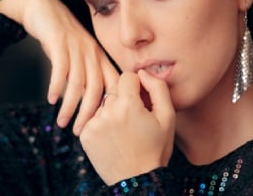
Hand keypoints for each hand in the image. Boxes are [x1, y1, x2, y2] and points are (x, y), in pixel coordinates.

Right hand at [0, 0, 117, 134]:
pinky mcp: (59, 42)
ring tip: (62, 122)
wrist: (42, 8)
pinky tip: (50, 99)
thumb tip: (84, 102)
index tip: (100, 127)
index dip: (108, 108)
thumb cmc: (59, 36)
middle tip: (81, 132)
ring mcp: (76, 47)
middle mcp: (91, 52)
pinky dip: (56, 86)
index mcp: (99, 57)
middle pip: (97, 89)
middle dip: (89, 114)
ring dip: (70, 106)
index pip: (112, 85)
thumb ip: (83, 75)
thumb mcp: (76, 54)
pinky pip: (60, 69)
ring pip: (78, 83)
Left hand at [79, 70, 174, 184]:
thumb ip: (158, 88)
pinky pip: (93, 120)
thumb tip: (142, 72)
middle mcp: (107, 111)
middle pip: (114, 91)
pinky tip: (113, 139)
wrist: (137, 180)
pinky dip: (102, 126)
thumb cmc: (156, 149)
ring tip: (124, 132)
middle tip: (134, 120)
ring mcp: (93, 124)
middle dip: (124, 100)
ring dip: (112, 113)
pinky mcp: (84, 135)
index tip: (142, 101)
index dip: (137, 87)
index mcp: (128, 104)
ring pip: (103, 105)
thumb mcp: (167, 118)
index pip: (127, 76)